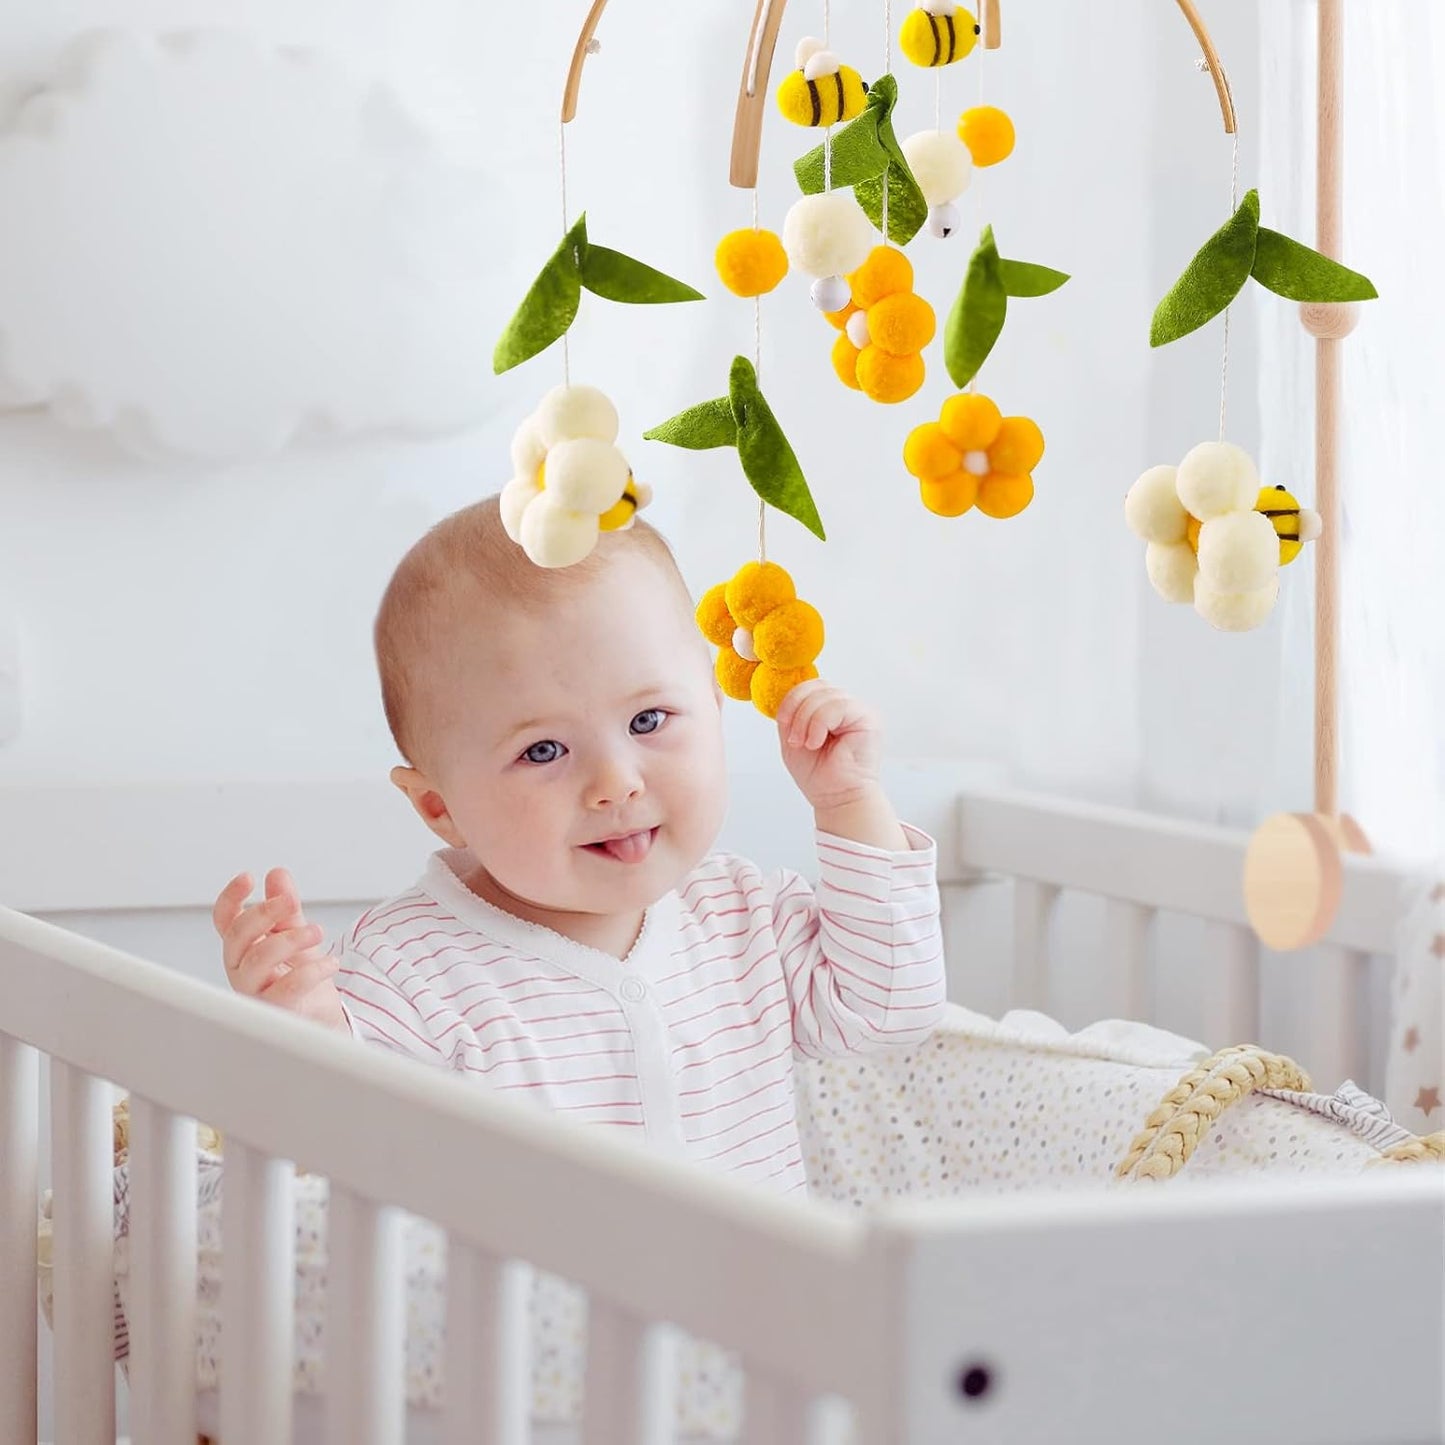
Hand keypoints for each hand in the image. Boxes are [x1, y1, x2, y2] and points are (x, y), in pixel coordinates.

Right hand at [212, 868, 346, 1031]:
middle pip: (238, 935)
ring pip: (258, 959)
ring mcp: (254, 992)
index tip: (248, 877)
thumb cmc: (302, 977)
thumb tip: (277, 874)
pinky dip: (312, 971)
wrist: (320, 1017)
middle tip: (291, 901)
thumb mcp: (297, 934)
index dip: (230, 899)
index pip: (225, 921)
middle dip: (264, 913)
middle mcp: (242, 969)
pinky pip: (287, 988)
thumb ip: (287, 907)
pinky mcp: (275, 1011)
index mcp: (243, 948)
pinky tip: (331, 963)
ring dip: (291, 939)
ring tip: (318, 931)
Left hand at [775, 680, 906, 848]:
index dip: (793, 699)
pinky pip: (838, 706)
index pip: (811, 685)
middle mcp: (846, 706)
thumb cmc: (818, 774)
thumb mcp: (793, 737)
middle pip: (817, 686)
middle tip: (795, 739)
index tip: (783, 723)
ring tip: (807, 745)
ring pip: (825, 696)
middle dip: (798, 711)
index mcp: (829, 709)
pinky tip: (817, 742)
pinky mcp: (868, 718)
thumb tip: (784, 694)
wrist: (835, 798)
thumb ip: (790, 714)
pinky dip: (820, 724)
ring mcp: (858, 711)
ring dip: (807, 721)